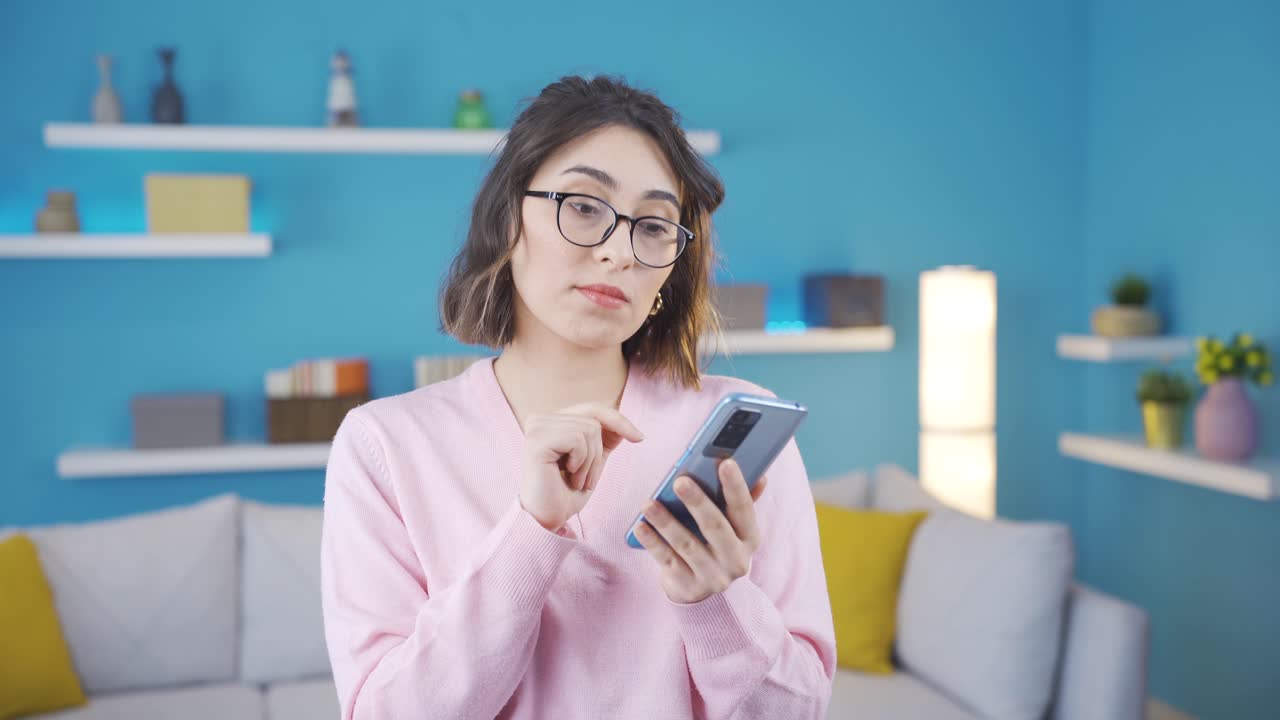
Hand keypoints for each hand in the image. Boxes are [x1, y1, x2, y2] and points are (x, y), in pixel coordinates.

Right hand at [520, 402, 644, 532]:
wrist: (549, 519)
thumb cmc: (567, 492)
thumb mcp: (592, 460)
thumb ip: (604, 438)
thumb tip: (626, 425)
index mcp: (553, 420)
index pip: (593, 409)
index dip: (619, 420)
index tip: (640, 438)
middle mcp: (541, 419)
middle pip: (594, 420)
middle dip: (598, 453)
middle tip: (585, 479)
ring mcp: (536, 427)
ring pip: (588, 429)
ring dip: (589, 462)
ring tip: (574, 479)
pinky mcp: (536, 439)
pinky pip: (577, 440)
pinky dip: (580, 463)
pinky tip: (566, 475)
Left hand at [633, 458, 767, 603]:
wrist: (704, 593)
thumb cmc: (716, 546)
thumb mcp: (733, 527)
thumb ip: (740, 502)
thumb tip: (759, 475)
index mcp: (749, 538)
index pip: (744, 509)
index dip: (736, 486)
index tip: (726, 462)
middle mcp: (735, 559)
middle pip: (715, 528)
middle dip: (698, 502)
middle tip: (680, 481)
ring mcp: (712, 576)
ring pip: (687, 545)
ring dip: (667, 522)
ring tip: (648, 504)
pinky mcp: (688, 586)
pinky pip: (667, 561)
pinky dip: (653, 543)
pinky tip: (640, 527)